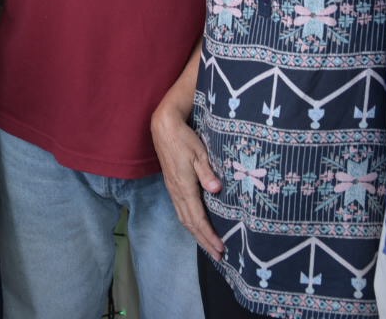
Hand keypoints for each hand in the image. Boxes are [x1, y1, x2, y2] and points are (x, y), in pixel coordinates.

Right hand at [151, 94, 223, 258]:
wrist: (164, 128)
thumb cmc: (184, 139)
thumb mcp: (200, 153)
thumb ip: (207, 173)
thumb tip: (217, 190)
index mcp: (184, 188)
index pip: (198, 219)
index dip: (209, 236)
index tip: (221, 249)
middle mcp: (177, 193)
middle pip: (190, 224)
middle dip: (204, 241)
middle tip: (219, 256)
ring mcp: (173, 190)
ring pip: (184, 219)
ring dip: (197, 235)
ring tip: (209, 246)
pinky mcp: (172, 186)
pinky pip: (181, 211)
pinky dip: (191, 224)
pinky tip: (197, 226)